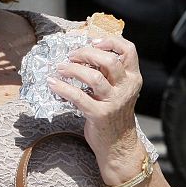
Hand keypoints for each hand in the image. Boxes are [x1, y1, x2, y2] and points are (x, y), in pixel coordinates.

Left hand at [48, 35, 144, 183]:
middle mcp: (126, 88)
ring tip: (60, 68)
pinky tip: (53, 84)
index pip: (128, 50)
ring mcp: (114, 102)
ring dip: (73, 69)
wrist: (118, 146)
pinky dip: (62, 88)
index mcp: (133, 78)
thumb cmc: (114, 114)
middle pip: (109, 60)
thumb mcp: (118, 90)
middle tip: (71, 55)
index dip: (110, 40)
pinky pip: (78, 97)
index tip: (92, 41)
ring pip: (94, 76)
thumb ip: (109, 74)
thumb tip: (83, 53)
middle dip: (86, 53)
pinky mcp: (100, 114)